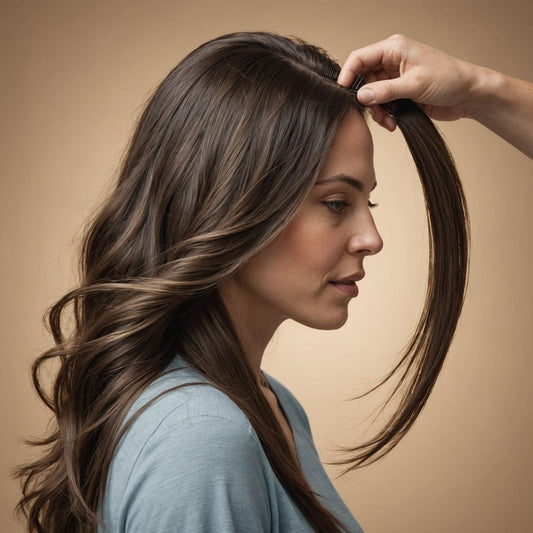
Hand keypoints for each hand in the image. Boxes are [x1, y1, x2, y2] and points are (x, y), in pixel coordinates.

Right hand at [338, 34, 483, 130]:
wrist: (468, 95)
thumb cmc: (449, 79)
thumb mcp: (415, 85)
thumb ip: (385, 91)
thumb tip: (361, 96)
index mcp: (394, 49)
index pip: (359, 58)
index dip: (347, 74)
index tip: (343, 92)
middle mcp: (391, 61)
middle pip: (363, 79)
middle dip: (366, 99)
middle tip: (373, 112)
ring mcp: (395, 78)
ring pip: (371, 95)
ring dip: (376, 111)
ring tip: (388, 121)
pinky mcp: (399, 93)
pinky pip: (382, 105)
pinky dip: (384, 115)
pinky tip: (393, 122)